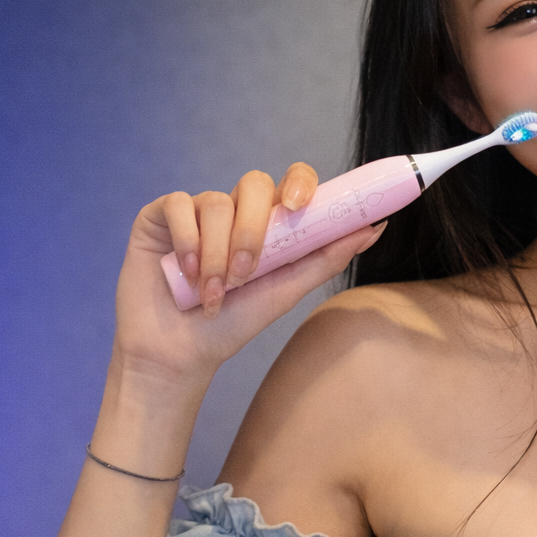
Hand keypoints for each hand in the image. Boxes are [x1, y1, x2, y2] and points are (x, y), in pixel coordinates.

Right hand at [111, 162, 385, 383]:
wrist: (179, 354)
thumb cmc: (233, 325)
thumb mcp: (286, 291)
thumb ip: (327, 257)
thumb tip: (376, 228)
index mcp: (268, 222)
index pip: (291, 182)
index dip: (300, 183)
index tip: (300, 207)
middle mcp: (233, 210)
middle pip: (254, 184)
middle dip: (253, 230)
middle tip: (246, 273)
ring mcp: (195, 211)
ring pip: (215, 203)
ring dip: (218, 254)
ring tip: (213, 293)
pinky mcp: (159, 217)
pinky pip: (178, 205)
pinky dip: (187, 241)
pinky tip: (186, 274)